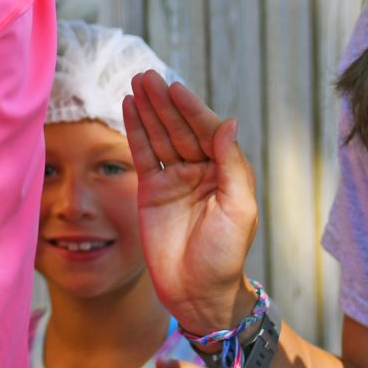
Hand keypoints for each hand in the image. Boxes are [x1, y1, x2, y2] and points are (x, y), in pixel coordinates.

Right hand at [124, 72, 257, 332]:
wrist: (198, 292)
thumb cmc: (225, 255)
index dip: (191, 109)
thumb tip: (228, 123)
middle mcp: (200, 170)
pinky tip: (129, 108)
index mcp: (225, 171)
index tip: (175, 88)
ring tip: (138, 82)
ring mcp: (175, 179)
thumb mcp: (239, 209)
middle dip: (165, 101)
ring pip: (159, 136)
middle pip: (180, 127)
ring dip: (149, 109)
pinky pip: (142, 155)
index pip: (207, 130)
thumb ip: (232, 165)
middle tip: (148, 75)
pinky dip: (135, 131)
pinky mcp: (151, 191)